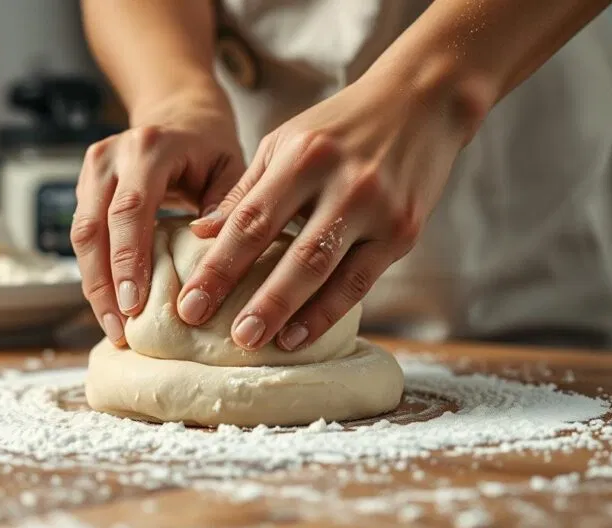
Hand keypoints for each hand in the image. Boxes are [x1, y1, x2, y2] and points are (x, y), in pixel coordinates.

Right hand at [72, 90, 245, 345]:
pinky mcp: (84, 186)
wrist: (180, 115)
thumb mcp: (232, 168)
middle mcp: (111, 155)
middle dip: (104, 283)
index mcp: (150, 148)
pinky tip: (110, 306)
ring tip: (113, 328)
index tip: (134, 305)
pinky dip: (95, 273)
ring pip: (80, 236)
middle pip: (93, 227)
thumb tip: (207, 253)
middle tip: (119, 329)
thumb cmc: (211, 148)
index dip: (129, 258)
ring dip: (93, 286)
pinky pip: (82, 237)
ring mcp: (91, 169)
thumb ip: (225, 207)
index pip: (131, 208)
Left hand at [179, 66, 474, 351]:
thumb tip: (199, 234)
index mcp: (302, 156)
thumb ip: (245, 190)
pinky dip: (328, 312)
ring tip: (259, 343)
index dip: (218, 267)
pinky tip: (300, 335)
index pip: (250, 221)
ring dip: (291, 312)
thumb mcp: (284, 142)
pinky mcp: (404, 230)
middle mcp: (341, 182)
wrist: (422, 99)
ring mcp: (377, 209)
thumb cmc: (339, 126)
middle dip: (257, 300)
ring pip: (328, 271)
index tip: (190, 304)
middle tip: (227, 338)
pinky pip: (361, 281)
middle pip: (291, 252)